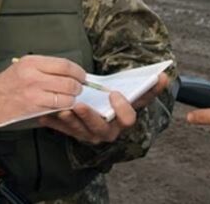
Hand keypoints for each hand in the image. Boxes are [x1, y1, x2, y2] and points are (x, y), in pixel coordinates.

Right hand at [0, 56, 85, 127]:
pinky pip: (56, 108)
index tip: (81, 75)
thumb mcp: (23, 66)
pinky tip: (61, 106)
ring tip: (70, 98)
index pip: (64, 65)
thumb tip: (69, 72)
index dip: (78, 71)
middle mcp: (34, 76)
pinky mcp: (33, 108)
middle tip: (78, 88)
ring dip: (72, 99)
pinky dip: (63, 108)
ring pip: (65, 96)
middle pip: (69, 81)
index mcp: (32, 62)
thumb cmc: (4, 84)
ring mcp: (34, 93)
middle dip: (78, 87)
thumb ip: (45, 67)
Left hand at [38, 73, 168, 143]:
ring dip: (70, 121)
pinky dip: (55, 122)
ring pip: (80, 131)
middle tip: (79, 105)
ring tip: (61, 108)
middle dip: (90, 117)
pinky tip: (45, 114)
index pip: (129, 117)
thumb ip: (144, 85)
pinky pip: (64, 130)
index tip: (115, 93)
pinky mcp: (75, 134)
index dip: (123, 108)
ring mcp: (91, 134)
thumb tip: (164, 75)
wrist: (97, 109)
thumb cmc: (113, 96)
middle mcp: (110, 130)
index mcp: (124, 119)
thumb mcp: (127, 88)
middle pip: (102, 129)